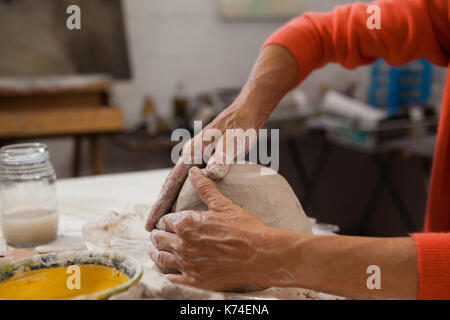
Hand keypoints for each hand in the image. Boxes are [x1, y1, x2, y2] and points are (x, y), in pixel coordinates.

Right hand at [145, 45, 297, 231]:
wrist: (247, 112)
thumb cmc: (241, 128)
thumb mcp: (234, 143)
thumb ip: (222, 158)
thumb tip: (209, 174)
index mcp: (192, 153)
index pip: (170, 184)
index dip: (160, 205)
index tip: (150, 222)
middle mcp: (189, 155)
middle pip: (168, 185)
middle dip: (159, 206)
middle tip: (151, 228)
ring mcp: (196, 155)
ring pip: (176, 183)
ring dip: (169, 200)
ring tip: (164, 220)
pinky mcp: (203, 157)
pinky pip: (187, 180)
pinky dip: (181, 193)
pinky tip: (186, 203)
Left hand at [148, 166, 284, 290]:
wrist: (262, 255)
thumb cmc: (245, 229)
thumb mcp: (224, 205)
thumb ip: (205, 188)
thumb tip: (194, 172)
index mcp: (187, 223)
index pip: (164, 221)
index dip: (164, 220)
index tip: (164, 222)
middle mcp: (183, 244)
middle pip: (159, 239)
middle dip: (157, 235)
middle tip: (157, 235)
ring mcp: (188, 264)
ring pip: (161, 258)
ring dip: (156, 252)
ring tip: (155, 251)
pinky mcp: (195, 280)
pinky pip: (172, 278)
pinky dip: (168, 274)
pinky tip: (168, 272)